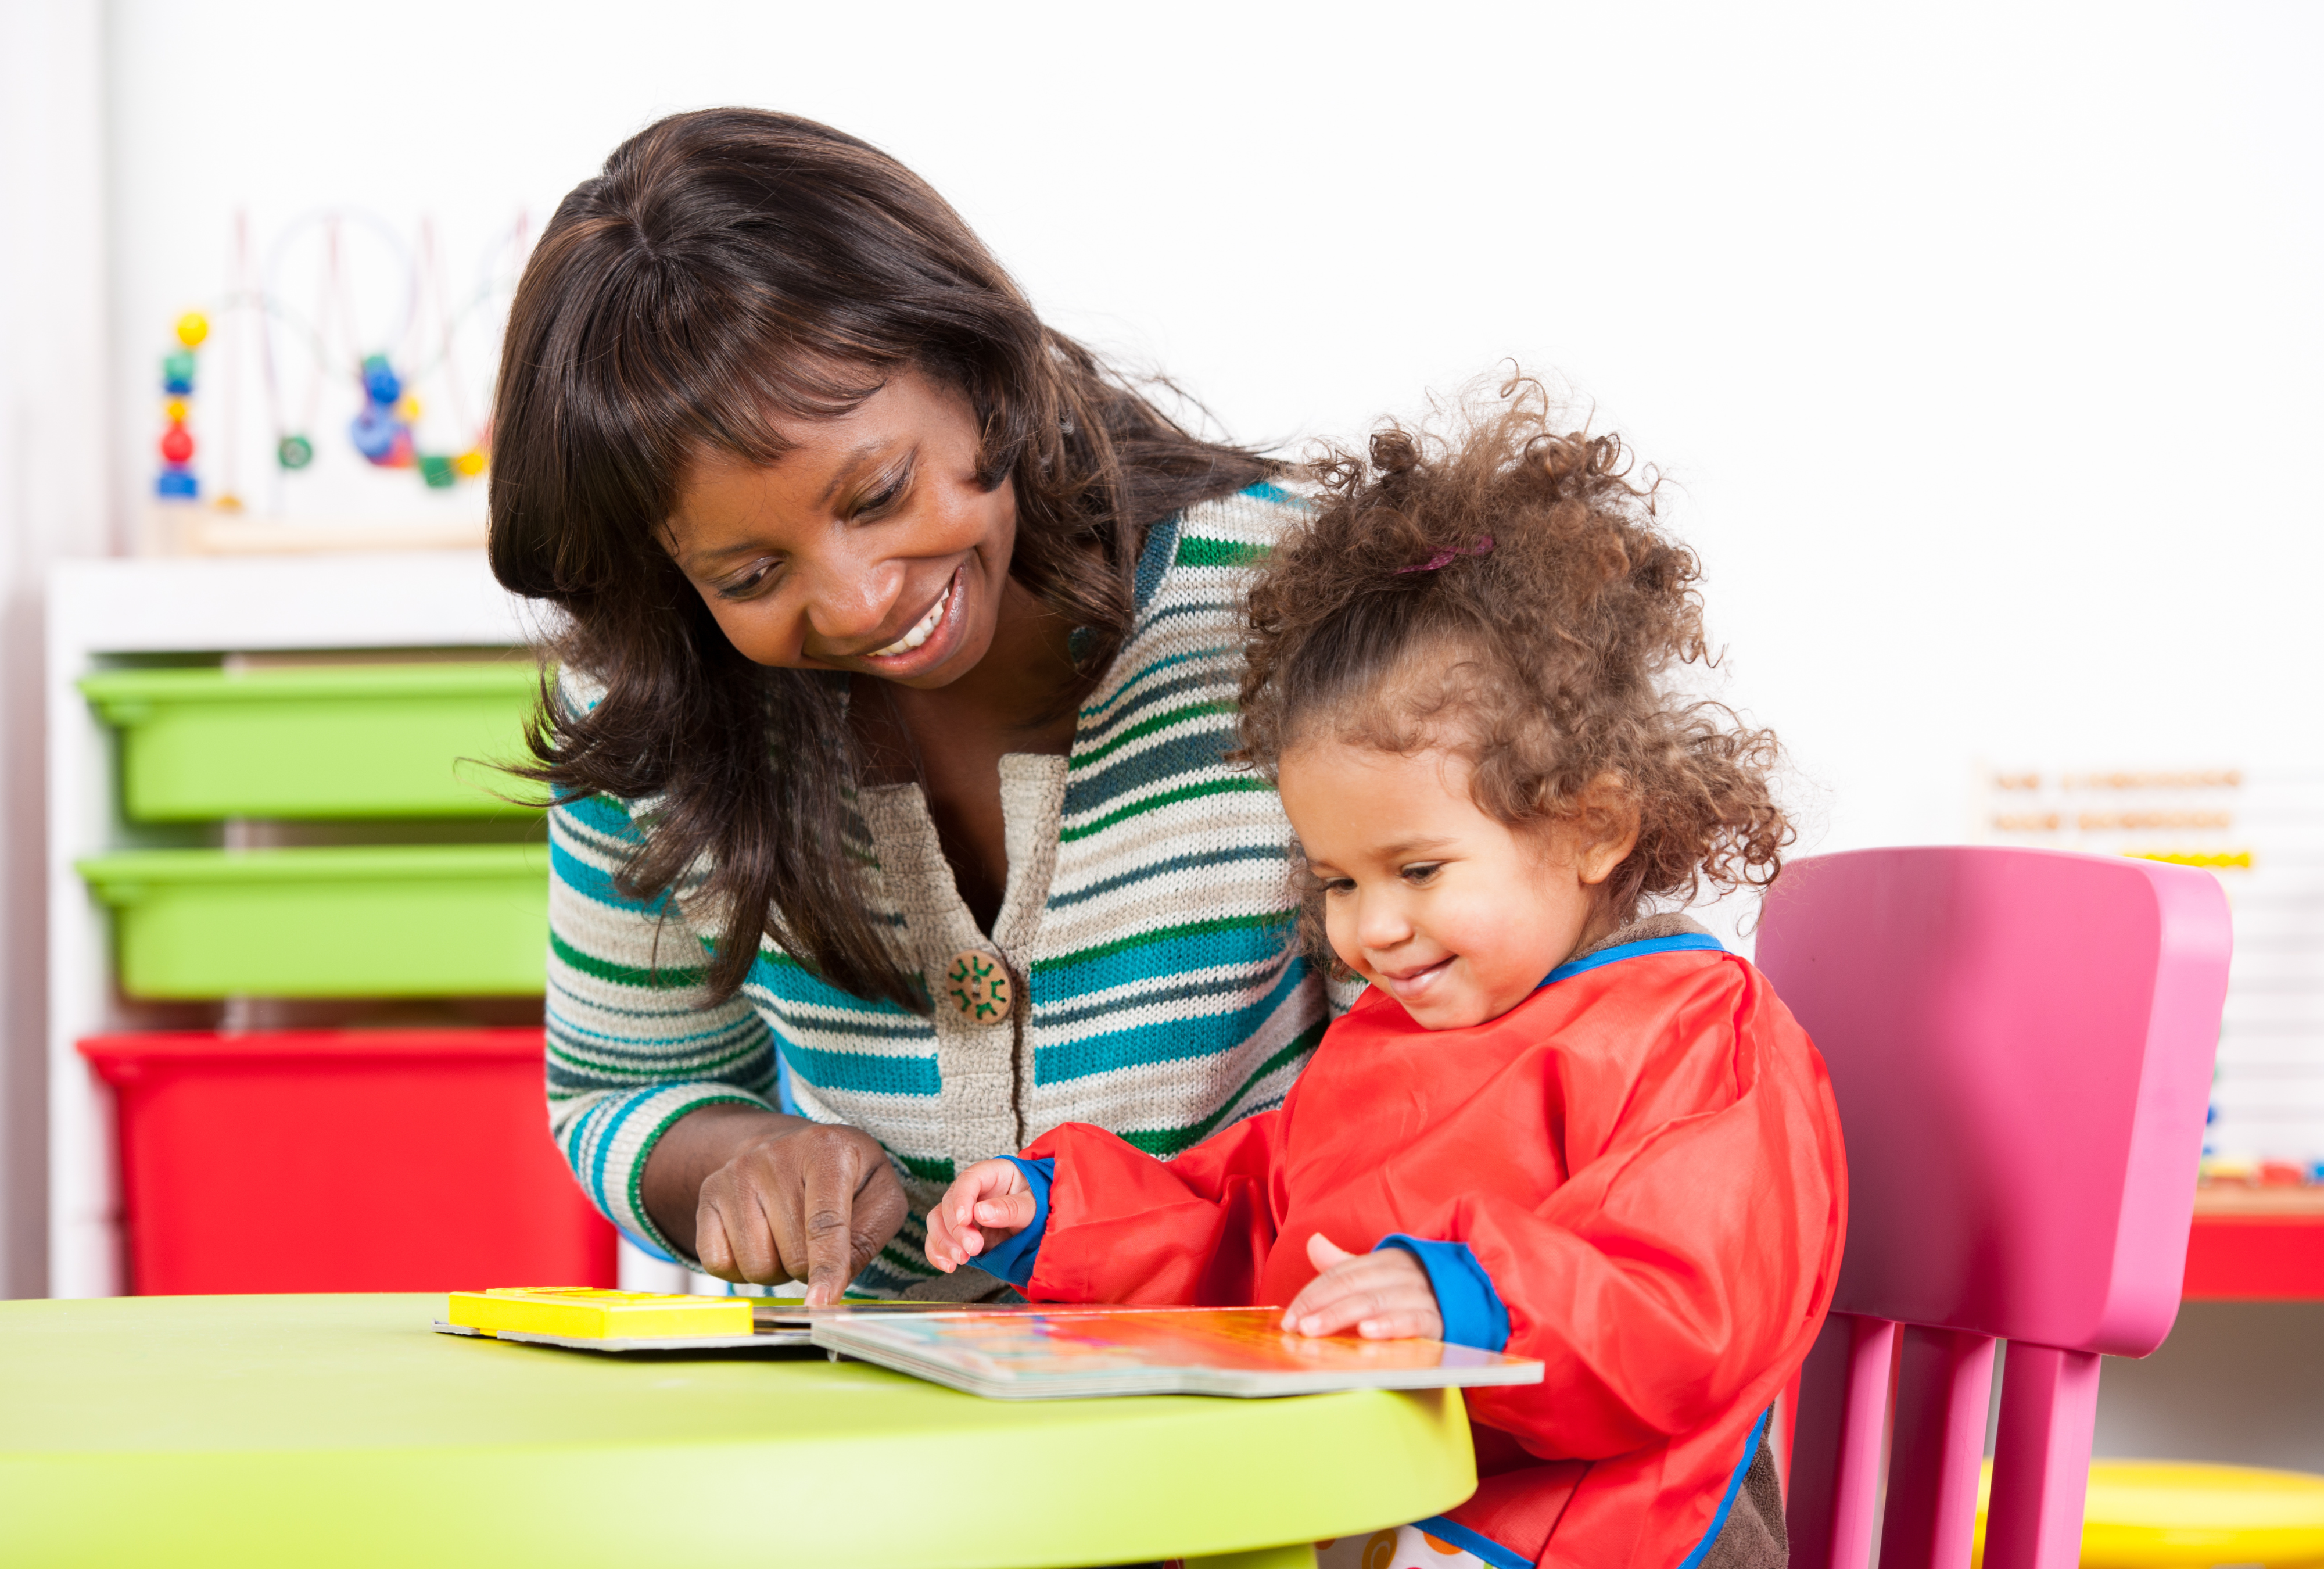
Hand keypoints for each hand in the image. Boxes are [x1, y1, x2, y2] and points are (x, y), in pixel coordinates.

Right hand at [674, 1110, 908, 1305]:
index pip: (825, 1222)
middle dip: (809, 1268)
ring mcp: (736, 1173)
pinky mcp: (708, 1194)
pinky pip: (719, 1263)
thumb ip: (869, 1236)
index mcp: (828, 1149)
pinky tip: (758, 1239)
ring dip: (777, 1269)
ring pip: (755, 1266)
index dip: (826, 1267)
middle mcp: (775, 1155)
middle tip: (815, 1241)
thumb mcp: (879, 1193)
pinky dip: (741, 1268)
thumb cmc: (844, 1176)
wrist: (789, 1146)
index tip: (822, 1303)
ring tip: (787, 1237)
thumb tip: (836, 1283)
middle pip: (793, 1254)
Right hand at [924, 1159, 1036, 1272]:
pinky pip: (938, 1239)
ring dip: (943, 1241)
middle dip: (957, 1228)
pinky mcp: (960, 1233)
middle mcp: (972, 1191)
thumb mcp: (1033, 1204)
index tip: (965, 1219)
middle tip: (973, 1248)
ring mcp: (963, 1212)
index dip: (962, 1199)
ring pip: (937, 1221)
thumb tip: (980, 1213)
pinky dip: (938, 1253)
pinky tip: (948, 1266)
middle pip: (949, 1203)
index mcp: (992, 1174)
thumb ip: (1011, 1208)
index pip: (969, 1179)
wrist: (1043, 1223)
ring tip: (961, 1259)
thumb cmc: (1041, 1205)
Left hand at [1280, 1233, 1443, 1340]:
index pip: (1340, 1273)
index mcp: (1384, 1260)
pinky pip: (1413, 1320)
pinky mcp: (1440, 1319)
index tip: (1289, 1318)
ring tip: (1316, 1330)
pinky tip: (1367, 1333)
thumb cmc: (1415, 1292)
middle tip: (1297, 1327)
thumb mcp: (1380, 1276)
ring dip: (1342, 1316)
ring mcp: (1422, 1294)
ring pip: (1376, 1301)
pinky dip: (1389, 1326)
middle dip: (1321, 1305)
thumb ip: (1345, 1264)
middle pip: (1353, 1285)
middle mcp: (1402, 1272)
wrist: (1474, 1303)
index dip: (1312, 1294)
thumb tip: (1313, 1242)